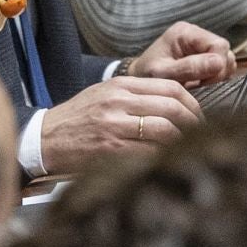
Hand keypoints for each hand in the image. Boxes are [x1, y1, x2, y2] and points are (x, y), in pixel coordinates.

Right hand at [38, 76, 199, 174]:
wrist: (44, 139)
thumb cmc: (78, 119)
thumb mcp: (106, 95)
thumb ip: (137, 96)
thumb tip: (176, 105)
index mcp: (120, 86)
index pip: (171, 87)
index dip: (193, 103)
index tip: (200, 116)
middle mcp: (119, 102)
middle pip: (173, 108)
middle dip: (194, 123)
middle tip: (202, 135)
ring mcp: (115, 126)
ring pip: (164, 130)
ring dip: (183, 141)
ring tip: (188, 149)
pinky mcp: (111, 149)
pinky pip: (148, 152)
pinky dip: (163, 156)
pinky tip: (169, 161)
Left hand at [124, 20, 234, 86]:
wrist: (139, 84)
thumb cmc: (146, 76)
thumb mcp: (163, 73)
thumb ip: (189, 67)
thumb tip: (217, 63)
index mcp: (186, 32)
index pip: (219, 45)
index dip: (218, 65)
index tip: (205, 81)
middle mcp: (196, 35)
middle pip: (225, 52)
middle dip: (218, 72)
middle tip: (201, 85)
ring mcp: (202, 46)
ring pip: (226, 60)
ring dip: (217, 76)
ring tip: (199, 85)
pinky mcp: (205, 58)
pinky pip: (222, 68)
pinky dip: (215, 78)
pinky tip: (201, 84)